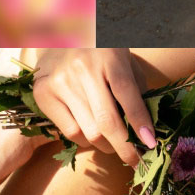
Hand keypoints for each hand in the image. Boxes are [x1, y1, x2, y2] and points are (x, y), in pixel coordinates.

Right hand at [32, 49, 155, 167]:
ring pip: (89, 132)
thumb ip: (137, 89)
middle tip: (137, 161)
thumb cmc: (100, 50)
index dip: (141, 123)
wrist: (58, 32)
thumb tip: (147, 128)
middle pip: (107, 122)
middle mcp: (82, 69)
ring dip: (108, 146)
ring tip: (115, 145)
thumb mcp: (124, 59)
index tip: (152, 144)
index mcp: (108, 57)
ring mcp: (60, 82)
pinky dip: (86, 141)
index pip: (127, 95)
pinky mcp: (42, 93)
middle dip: (125, 148)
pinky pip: (70, 132)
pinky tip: (93, 134)